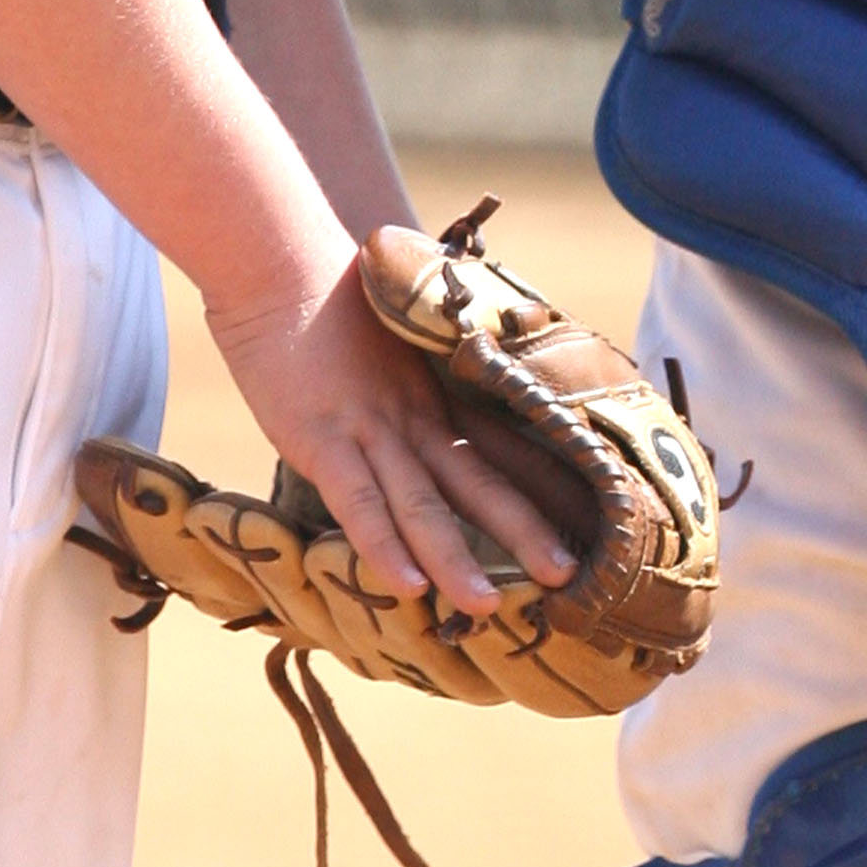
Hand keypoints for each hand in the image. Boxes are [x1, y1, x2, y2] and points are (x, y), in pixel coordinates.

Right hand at [206, 257, 577, 615]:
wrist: (279, 257)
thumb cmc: (329, 288)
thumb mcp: (396, 330)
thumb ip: (423, 366)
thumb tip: (443, 384)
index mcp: (437, 391)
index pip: (504, 446)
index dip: (545, 488)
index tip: (587, 522)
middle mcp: (416, 415)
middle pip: (481, 482)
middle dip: (526, 533)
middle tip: (571, 578)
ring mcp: (371, 428)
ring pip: (424, 506)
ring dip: (456, 561)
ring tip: (489, 610)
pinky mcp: (322, 438)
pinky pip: (358, 502)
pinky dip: (382, 546)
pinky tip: (405, 587)